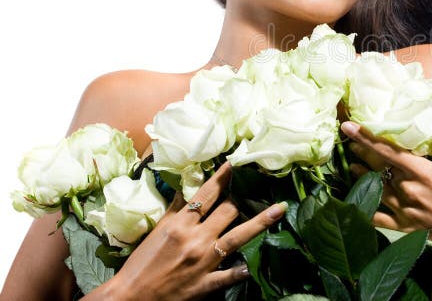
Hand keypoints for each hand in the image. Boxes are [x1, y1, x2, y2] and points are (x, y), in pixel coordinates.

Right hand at [89, 162, 286, 300]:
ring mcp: (204, 261)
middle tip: (251, 189)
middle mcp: (195, 239)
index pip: (206, 194)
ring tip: (280, 209)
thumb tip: (187, 186)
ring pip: (238, 236)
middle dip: (238, 199)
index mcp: (180, 224)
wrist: (130, 297)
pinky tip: (251, 266)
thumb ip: (175, 209)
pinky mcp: (207, 284)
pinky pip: (231, 275)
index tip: (235, 164)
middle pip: (228, 211)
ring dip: (260, 222)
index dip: (223, 177)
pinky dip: (240, 270)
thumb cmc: (141, 263)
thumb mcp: (157, 230)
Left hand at [340, 121, 431, 264]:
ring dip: (363, 178)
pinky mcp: (404, 227)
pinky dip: (367, 210)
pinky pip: (379, 218)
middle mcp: (409, 189)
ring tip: (354, 168)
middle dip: (365, 156)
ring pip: (376, 189)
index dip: (367, 138)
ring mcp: (404, 209)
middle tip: (353, 146)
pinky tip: (358, 203)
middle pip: (380, 168)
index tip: (349, 127)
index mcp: (423, 172)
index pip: (389, 151)